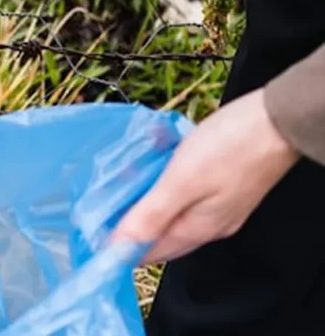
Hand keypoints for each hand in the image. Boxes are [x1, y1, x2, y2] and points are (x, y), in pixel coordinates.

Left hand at [111, 88, 299, 263]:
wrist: (278, 120)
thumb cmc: (231, 147)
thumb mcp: (181, 181)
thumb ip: (150, 214)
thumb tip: (120, 247)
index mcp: (198, 229)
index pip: (150, 252)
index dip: (120, 246)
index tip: (93, 232)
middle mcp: (210, 223)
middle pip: (160, 233)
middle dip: (130, 222)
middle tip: (102, 204)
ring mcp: (218, 204)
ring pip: (171, 210)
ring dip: (146, 200)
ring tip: (123, 183)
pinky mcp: (222, 183)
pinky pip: (183, 192)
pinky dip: (163, 183)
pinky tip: (153, 166)